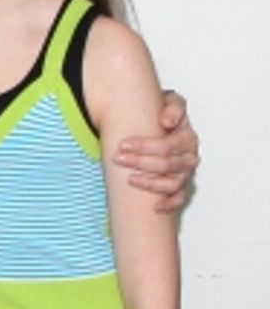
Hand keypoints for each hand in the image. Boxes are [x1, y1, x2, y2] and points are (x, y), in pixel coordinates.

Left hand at [114, 89, 198, 212]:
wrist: (163, 125)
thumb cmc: (164, 114)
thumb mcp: (171, 102)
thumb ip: (173, 106)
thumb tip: (167, 121)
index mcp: (188, 137)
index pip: (168, 146)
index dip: (145, 146)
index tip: (123, 144)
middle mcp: (189, 157)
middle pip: (167, 165)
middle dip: (140, 162)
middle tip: (118, 158)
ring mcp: (186, 173)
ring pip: (172, 183)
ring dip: (150, 184)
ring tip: (129, 179)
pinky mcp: (182, 187)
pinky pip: (179, 199)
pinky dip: (169, 204)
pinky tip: (154, 207)